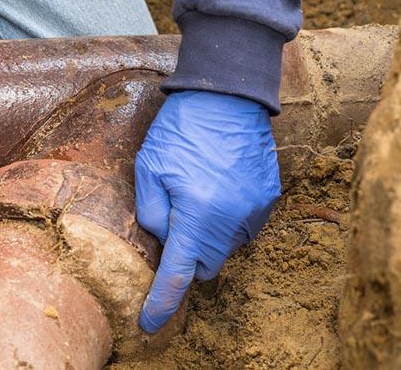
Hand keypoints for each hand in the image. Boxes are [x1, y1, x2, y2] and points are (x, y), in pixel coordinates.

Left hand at [134, 90, 280, 332]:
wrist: (227, 94)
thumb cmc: (181, 128)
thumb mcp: (148, 166)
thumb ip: (151, 212)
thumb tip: (162, 240)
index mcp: (197, 213)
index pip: (177, 273)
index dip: (162, 303)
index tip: (150, 323)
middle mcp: (230, 219)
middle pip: (204, 264)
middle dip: (185, 255)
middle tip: (171, 220)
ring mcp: (254, 210)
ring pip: (224, 247)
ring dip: (206, 235)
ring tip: (195, 193)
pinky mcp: (268, 199)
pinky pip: (242, 226)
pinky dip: (225, 220)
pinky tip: (215, 187)